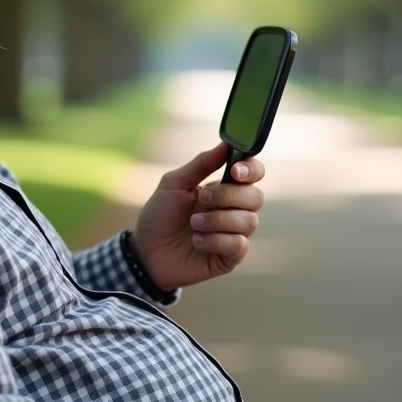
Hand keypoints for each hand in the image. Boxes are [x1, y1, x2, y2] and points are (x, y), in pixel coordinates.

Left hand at [132, 141, 264, 291]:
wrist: (145, 252)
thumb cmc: (159, 216)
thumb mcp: (174, 184)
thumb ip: (202, 164)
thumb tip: (226, 144)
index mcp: (223, 189)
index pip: (253, 174)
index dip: (251, 170)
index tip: (235, 171)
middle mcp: (233, 210)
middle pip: (256, 197)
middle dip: (227, 196)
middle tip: (201, 199)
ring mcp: (234, 234)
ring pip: (249, 221)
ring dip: (218, 220)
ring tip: (193, 224)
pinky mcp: (230, 258)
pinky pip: (239, 245)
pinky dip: (216, 240)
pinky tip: (197, 241)